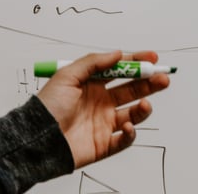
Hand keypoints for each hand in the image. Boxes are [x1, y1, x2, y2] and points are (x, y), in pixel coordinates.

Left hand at [37, 50, 169, 167]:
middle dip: (149, 83)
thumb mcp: (67, 76)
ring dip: (144, 107)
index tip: (152, 58)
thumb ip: (94, 62)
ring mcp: (104, 123)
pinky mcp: (105, 143)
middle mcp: (101, 102)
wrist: (36, 140)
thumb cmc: (47, 108)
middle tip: (161, 78)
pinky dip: (131, 133)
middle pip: (132, 89)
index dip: (137, 63)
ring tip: (144, 104)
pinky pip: (126, 138)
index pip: (121, 71)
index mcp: (93, 85)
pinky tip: (127, 126)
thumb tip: (117, 53)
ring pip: (134, 113)